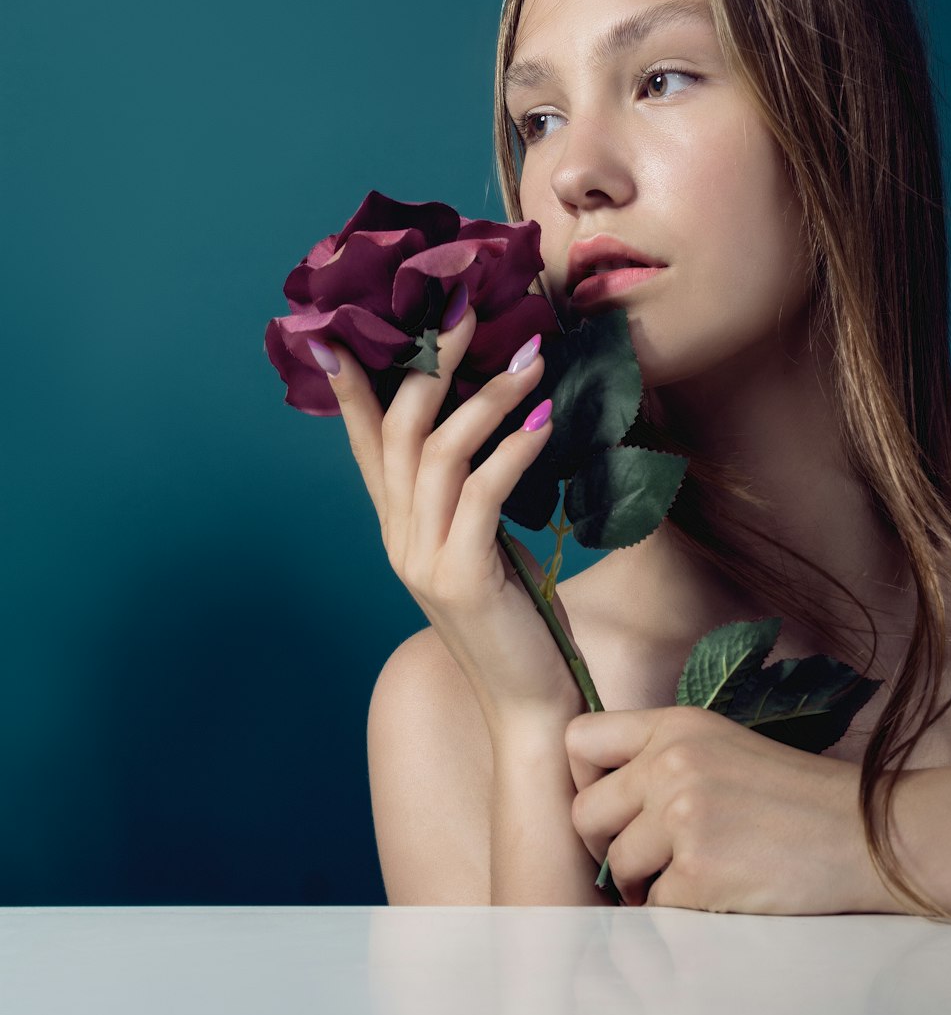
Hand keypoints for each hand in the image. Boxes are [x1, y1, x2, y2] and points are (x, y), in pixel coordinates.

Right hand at [319, 296, 586, 732]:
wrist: (529, 706)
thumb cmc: (516, 618)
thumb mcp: (484, 544)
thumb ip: (470, 492)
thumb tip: (496, 422)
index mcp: (398, 526)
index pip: (364, 441)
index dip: (351, 384)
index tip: (343, 327)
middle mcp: (399, 536)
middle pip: (398, 429)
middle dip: (429, 362)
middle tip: (466, 309)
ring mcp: (423, 558)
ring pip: (438, 453)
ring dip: (486, 397)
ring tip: (531, 359)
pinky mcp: (461, 577)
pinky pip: (482, 494)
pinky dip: (513, 450)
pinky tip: (544, 421)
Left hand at [565, 705, 875, 912]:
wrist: (868, 834)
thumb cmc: (797, 797)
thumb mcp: (723, 746)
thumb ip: (663, 757)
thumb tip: (603, 800)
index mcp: (675, 724)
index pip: (579, 739)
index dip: (583, 780)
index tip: (612, 807)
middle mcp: (671, 763)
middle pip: (584, 814)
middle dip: (606, 847)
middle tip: (646, 861)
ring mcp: (683, 816)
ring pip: (615, 866)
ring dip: (643, 886)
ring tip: (687, 880)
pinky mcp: (699, 873)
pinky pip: (653, 907)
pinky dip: (678, 913)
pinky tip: (715, 898)